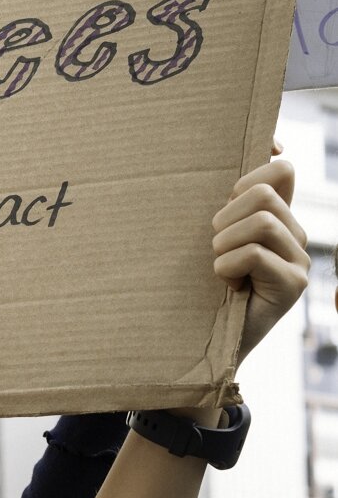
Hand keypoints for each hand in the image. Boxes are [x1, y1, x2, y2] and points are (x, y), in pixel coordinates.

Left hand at [213, 158, 308, 367]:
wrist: (206, 341)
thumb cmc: (199, 287)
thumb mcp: (207, 239)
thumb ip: (220, 206)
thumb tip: (251, 156)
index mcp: (275, 217)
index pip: (282, 169)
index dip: (260, 164)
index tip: (232, 188)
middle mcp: (294, 234)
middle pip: (262, 193)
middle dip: (225, 218)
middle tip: (217, 249)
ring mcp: (299, 259)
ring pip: (260, 222)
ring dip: (224, 246)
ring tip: (222, 270)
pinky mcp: (294, 283)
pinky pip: (252, 254)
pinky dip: (227, 268)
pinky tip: (230, 286)